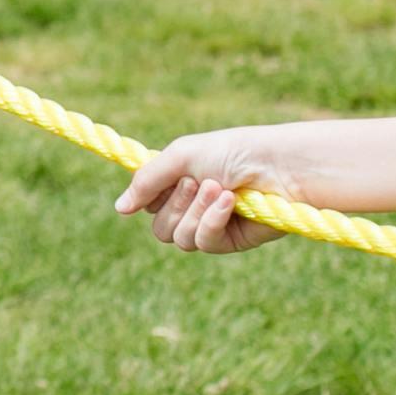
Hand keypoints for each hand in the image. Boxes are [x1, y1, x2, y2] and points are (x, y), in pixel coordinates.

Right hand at [115, 132, 294, 253]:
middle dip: (176, 204)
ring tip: (220, 188)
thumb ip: (146, 180)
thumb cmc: (233, 152)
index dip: (153, 195)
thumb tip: (119, 209)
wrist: (276, 165)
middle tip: (199, 181)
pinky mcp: (230, 240)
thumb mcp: (181, 156)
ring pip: (178, 238)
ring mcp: (210, 225)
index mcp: (180, 182)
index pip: (148, 203)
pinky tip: (230, 203)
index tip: (174, 177)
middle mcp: (192, 206)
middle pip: (160, 227)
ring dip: (196, 211)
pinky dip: (213, 220)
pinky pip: (203, 242)